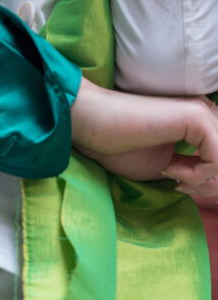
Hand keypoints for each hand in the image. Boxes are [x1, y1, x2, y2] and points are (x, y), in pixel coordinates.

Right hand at [71, 78, 217, 195]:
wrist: (93, 125)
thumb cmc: (121, 146)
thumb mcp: (168, 167)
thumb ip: (195, 173)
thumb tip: (216, 188)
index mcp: (200, 120)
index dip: (206, 181)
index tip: (178, 184)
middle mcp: (205, 111)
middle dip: (207, 183)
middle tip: (177, 183)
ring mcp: (202, 111)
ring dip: (201, 181)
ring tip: (171, 172)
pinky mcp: (196, 117)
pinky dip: (196, 175)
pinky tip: (169, 166)